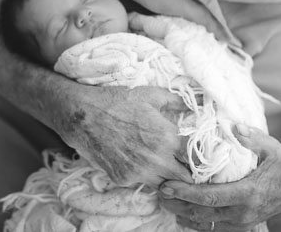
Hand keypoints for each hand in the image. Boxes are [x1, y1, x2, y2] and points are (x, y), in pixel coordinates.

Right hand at [56, 84, 193, 186]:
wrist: (82, 114)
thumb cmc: (116, 101)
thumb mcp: (149, 95)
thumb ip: (177, 101)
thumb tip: (197, 101)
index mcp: (167, 138)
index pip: (197, 160)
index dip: (198, 157)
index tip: (195, 154)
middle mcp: (156, 159)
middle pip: (185, 179)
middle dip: (186, 172)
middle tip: (182, 162)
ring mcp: (138, 172)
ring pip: (165, 185)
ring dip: (167, 177)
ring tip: (161, 162)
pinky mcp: (122, 179)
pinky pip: (142, 183)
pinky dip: (144, 176)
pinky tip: (137, 161)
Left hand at [158, 124, 280, 230]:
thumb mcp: (272, 147)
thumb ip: (252, 137)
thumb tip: (232, 126)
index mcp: (249, 193)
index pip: (211, 197)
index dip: (186, 193)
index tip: (167, 186)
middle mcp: (245, 212)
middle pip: (203, 213)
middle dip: (178, 204)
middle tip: (159, 192)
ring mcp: (243, 221)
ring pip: (207, 224)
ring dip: (184, 214)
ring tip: (166, 201)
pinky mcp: (242, 225)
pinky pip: (215, 228)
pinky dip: (196, 221)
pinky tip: (182, 212)